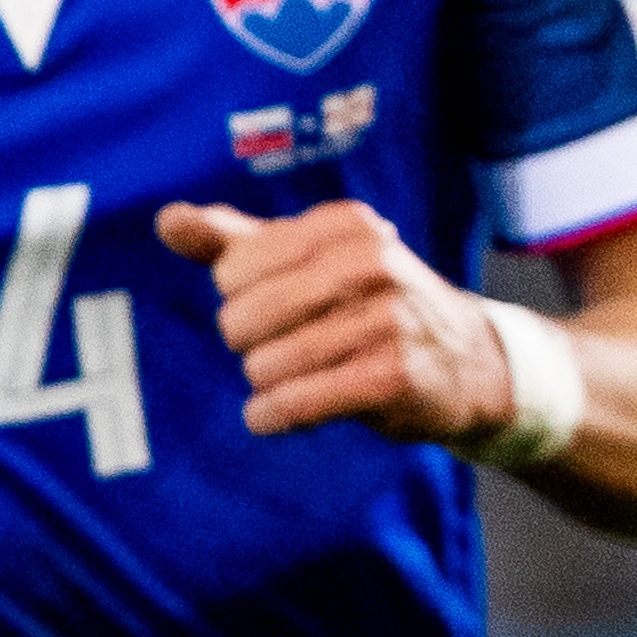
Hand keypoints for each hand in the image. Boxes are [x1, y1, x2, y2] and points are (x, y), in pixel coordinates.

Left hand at [159, 199, 516, 443]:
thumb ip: (234, 241)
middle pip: (240, 320)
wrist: (469, 362)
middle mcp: (372, 263)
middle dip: (253, 346)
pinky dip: (274, 417)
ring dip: (270, 385)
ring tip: (307, 378)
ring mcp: (387, 320)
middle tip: (297, 347)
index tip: (289, 305)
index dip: (245, 300)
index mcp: (346, 225)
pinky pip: (293, 403)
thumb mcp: (310, 262)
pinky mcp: (392, 377)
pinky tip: (282, 414)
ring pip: (263, 367)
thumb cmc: (369, 306)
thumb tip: (168, 220)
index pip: (232, 271)